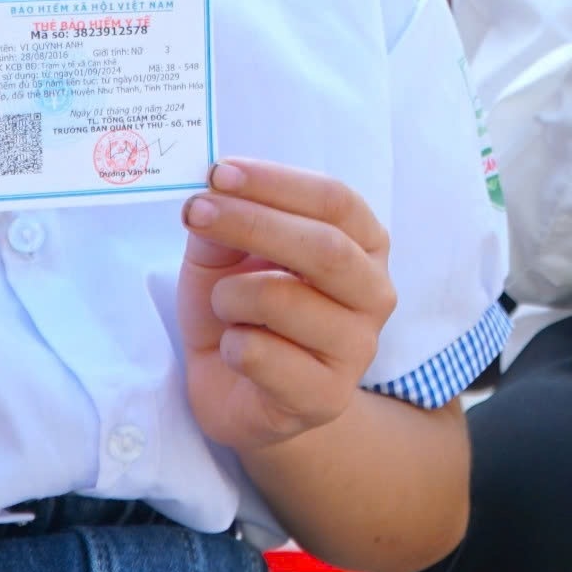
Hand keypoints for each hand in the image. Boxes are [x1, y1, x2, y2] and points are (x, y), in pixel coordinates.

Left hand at [178, 159, 395, 454]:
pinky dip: (230, 344)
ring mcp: (356, 350)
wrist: (237, 391)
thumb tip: (213, 199)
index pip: (335, 200)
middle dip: (252, 223)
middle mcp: (374, 294)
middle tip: (196, 212)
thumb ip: (224, 224)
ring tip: (223, 306)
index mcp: (364, 245)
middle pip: (324, 246)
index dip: (276, 182)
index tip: (220, 172)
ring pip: (284, 300)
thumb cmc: (241, 309)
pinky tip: (236, 350)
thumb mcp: (224, 254)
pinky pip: (261, 355)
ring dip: (231, 295)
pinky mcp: (326, 398)